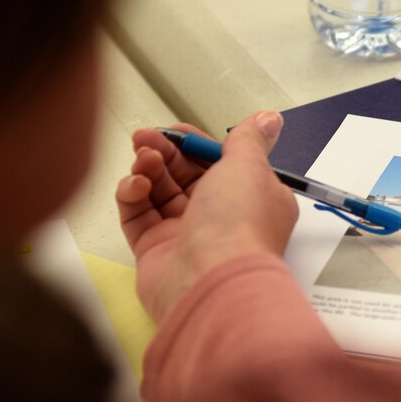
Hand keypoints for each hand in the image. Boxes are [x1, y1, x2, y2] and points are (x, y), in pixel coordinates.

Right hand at [117, 111, 297, 323]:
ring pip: (159, 192)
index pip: (220, 163)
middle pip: (185, 175)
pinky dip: (132, 195)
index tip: (175, 131)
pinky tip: (136, 186)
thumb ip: (249, 140)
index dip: (196, 145)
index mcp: (252, 199)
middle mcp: (222, 218)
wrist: (210, 282)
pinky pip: (138, 215)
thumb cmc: (238, 227)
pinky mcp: (156, 250)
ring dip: (148, 169)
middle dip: (164, 152)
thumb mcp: (249, 168)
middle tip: (146, 139)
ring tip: (144, 160)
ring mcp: (188, 235)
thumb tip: (268, 119)